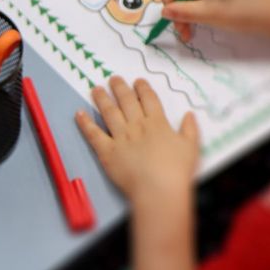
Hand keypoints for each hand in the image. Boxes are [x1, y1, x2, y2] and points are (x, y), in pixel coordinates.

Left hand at [76, 78, 199, 203]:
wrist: (158, 189)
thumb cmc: (177, 171)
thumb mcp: (191, 147)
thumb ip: (190, 129)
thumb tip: (189, 114)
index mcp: (158, 123)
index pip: (149, 100)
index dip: (143, 88)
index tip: (137, 81)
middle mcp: (137, 125)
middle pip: (126, 101)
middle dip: (119, 88)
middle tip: (113, 79)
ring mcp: (120, 137)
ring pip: (109, 112)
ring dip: (102, 99)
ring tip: (96, 89)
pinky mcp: (107, 151)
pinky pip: (93, 134)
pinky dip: (85, 123)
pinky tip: (79, 114)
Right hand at [159, 0, 269, 42]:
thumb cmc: (247, 12)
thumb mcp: (212, 14)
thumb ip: (186, 12)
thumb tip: (164, 11)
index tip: (173, 6)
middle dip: (176, 3)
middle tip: (174, 22)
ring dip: (182, 13)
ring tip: (184, 33)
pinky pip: (195, 2)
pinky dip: (190, 15)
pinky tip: (190, 29)